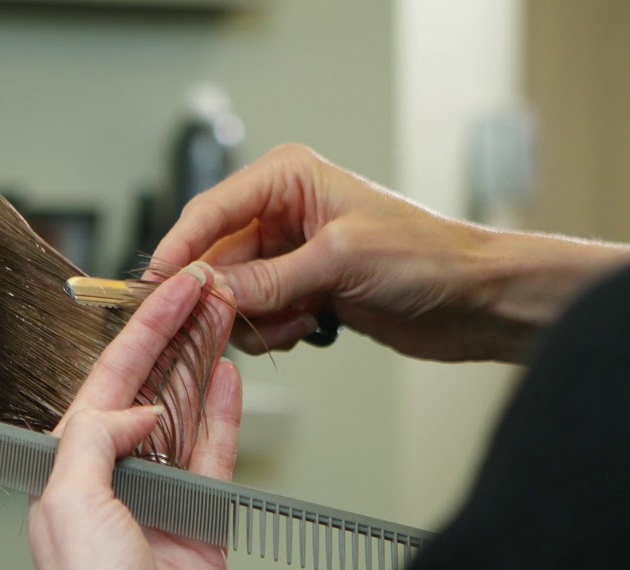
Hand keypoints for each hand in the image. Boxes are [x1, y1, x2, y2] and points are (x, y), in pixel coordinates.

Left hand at [30, 266, 240, 569]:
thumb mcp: (69, 500)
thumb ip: (94, 439)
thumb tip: (134, 410)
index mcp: (69, 464)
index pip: (107, 380)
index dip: (140, 333)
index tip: (171, 294)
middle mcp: (112, 473)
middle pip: (149, 385)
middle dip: (175, 337)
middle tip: (205, 293)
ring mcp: (159, 492)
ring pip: (184, 411)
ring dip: (201, 363)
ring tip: (223, 319)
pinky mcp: (198, 515)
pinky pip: (213, 453)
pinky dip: (222, 414)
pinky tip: (228, 379)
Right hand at [152, 143, 629, 362]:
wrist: (477, 299)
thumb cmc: (427, 256)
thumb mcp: (338, 261)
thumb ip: (266, 278)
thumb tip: (207, 290)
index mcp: (288, 178)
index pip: (210, 211)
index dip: (179, 250)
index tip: (152, 286)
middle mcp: (283, 211)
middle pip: (216, 258)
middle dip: (225, 295)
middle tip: (232, 323)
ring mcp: (292, 254)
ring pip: (235, 293)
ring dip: (257, 318)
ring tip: (298, 321)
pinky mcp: (304, 290)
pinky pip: (260, 316)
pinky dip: (275, 331)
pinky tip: (311, 329)